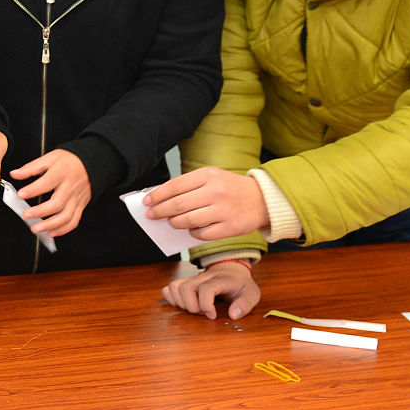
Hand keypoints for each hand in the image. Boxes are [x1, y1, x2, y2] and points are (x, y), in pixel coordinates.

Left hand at [9, 149, 91, 235]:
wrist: (90, 163)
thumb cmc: (69, 161)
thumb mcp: (49, 158)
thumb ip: (31, 167)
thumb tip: (15, 174)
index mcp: (61, 173)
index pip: (47, 183)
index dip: (33, 190)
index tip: (21, 194)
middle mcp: (70, 187)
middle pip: (57, 203)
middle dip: (40, 212)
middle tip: (26, 215)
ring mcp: (76, 198)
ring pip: (66, 216)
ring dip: (50, 225)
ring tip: (36, 228)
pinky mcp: (81, 206)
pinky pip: (73, 221)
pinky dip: (63, 229)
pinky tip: (51, 232)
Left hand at [146, 167, 269, 240]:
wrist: (262, 200)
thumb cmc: (230, 188)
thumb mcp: (211, 177)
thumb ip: (189, 186)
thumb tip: (161, 199)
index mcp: (208, 175)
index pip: (175, 185)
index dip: (157, 195)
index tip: (146, 202)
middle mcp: (216, 191)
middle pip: (178, 205)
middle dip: (160, 211)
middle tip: (151, 215)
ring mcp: (224, 210)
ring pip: (187, 221)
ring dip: (174, 223)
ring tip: (171, 223)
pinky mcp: (230, 228)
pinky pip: (202, 234)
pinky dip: (192, 233)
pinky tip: (191, 229)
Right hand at [161, 261, 260, 319]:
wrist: (232, 268)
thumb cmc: (240, 284)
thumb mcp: (252, 294)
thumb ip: (245, 305)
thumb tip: (233, 315)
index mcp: (220, 280)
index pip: (206, 288)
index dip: (206, 305)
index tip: (212, 315)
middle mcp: (203, 277)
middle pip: (185, 288)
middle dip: (191, 306)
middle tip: (202, 313)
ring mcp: (193, 279)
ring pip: (174, 286)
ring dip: (181, 303)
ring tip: (194, 309)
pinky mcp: (186, 282)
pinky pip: (170, 287)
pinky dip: (172, 298)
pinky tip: (184, 305)